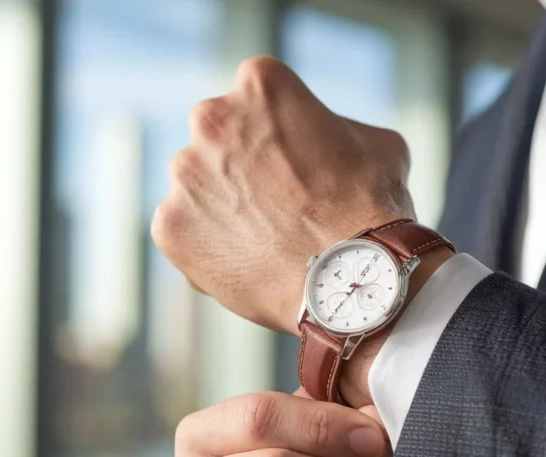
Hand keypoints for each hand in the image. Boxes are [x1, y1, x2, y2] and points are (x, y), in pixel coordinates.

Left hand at [151, 56, 412, 334]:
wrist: (350, 283)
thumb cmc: (372, 209)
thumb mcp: (377, 144)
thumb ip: (336, 130)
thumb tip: (323, 141)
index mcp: (260, 84)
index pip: (259, 97)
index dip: (281, 132)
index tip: (297, 161)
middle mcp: (210, 118)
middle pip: (218, 136)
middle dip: (241, 163)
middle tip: (279, 202)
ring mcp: (184, 175)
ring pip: (197, 187)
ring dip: (222, 206)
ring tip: (266, 240)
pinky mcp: (168, 227)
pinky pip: (183, 233)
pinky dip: (207, 247)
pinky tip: (248, 263)